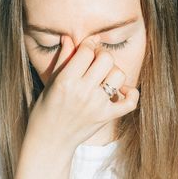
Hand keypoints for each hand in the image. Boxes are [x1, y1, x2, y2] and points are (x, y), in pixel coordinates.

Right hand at [27, 35, 139, 154]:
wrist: (50, 141)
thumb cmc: (46, 109)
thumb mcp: (51, 82)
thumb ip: (63, 59)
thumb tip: (69, 38)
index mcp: (66, 80)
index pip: (86, 51)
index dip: (88, 45)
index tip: (87, 49)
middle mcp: (83, 92)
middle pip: (106, 59)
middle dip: (102, 56)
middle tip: (96, 62)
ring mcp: (97, 105)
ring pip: (119, 75)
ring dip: (113, 73)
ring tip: (105, 78)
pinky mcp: (106, 117)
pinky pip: (130, 102)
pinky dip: (131, 94)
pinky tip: (122, 90)